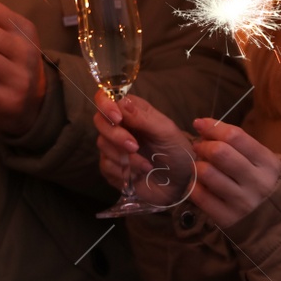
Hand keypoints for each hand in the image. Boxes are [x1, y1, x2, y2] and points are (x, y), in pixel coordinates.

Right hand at [94, 90, 195, 205]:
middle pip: (100, 121)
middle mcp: (119, 126)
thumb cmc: (176, 151)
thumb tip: (122, 101)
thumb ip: (143, 116)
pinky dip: (124, 170)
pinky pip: (106, 165)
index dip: (106, 105)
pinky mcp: (111, 168)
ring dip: (125, 157)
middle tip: (135, 146)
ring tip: (147, 165)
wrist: (181, 182)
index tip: (118, 118)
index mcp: (131, 111)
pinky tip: (139, 173)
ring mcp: (113, 147)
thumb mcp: (165, 131)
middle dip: (116, 135)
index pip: (106, 98)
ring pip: (102, 144)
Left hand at [188, 118, 280, 229]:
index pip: (236, 136)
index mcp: (267, 163)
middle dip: (203, 145)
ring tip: (199, 165)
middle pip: (220, 153)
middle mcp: (256, 182)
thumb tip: (204, 127)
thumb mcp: (263, 162)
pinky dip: (194, 185)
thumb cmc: (263, 183)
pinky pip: (200, 196)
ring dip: (197, 165)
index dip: (213, 126)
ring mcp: (241, 202)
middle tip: (199, 146)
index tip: (200, 124)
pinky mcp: (227, 219)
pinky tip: (199, 183)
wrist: (276, 225)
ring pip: (207, 173)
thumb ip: (239, 145)